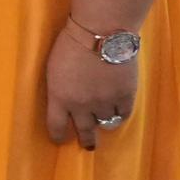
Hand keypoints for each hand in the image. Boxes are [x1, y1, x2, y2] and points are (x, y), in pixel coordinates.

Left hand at [46, 22, 139, 148]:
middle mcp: (82, 105)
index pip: (56, 126)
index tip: (59, 140)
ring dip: (103, 122)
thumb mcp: (53, 68)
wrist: (101, 33)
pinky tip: (118, 113)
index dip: (58, 135)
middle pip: (85, 131)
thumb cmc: (70, 43)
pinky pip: (123, 114)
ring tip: (104, 125)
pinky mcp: (125, 96)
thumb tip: (66, 100)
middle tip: (88, 146)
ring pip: (105, 122)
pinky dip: (120, 114)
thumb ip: (59, 88)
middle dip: (86, 140)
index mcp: (59, 97)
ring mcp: (105, 102)